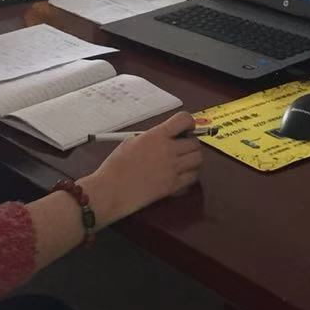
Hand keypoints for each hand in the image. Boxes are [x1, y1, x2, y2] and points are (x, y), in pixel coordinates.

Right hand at [84, 113, 202, 226]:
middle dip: (191, 143)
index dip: (189, 122)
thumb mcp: (131, 142)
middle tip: (183, 148)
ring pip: (198, 159)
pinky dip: (190, 175)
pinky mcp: (172, 186)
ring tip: (184, 161)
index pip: (184, 120)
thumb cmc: (115, 165)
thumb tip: (162, 138)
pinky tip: (181, 175)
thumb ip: (150, 138)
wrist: (111, 189)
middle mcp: (168, 150)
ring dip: (193, 159)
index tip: (187, 128)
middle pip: (195, 142)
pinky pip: (193, 177)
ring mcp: (172, 168)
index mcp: (156, 136)